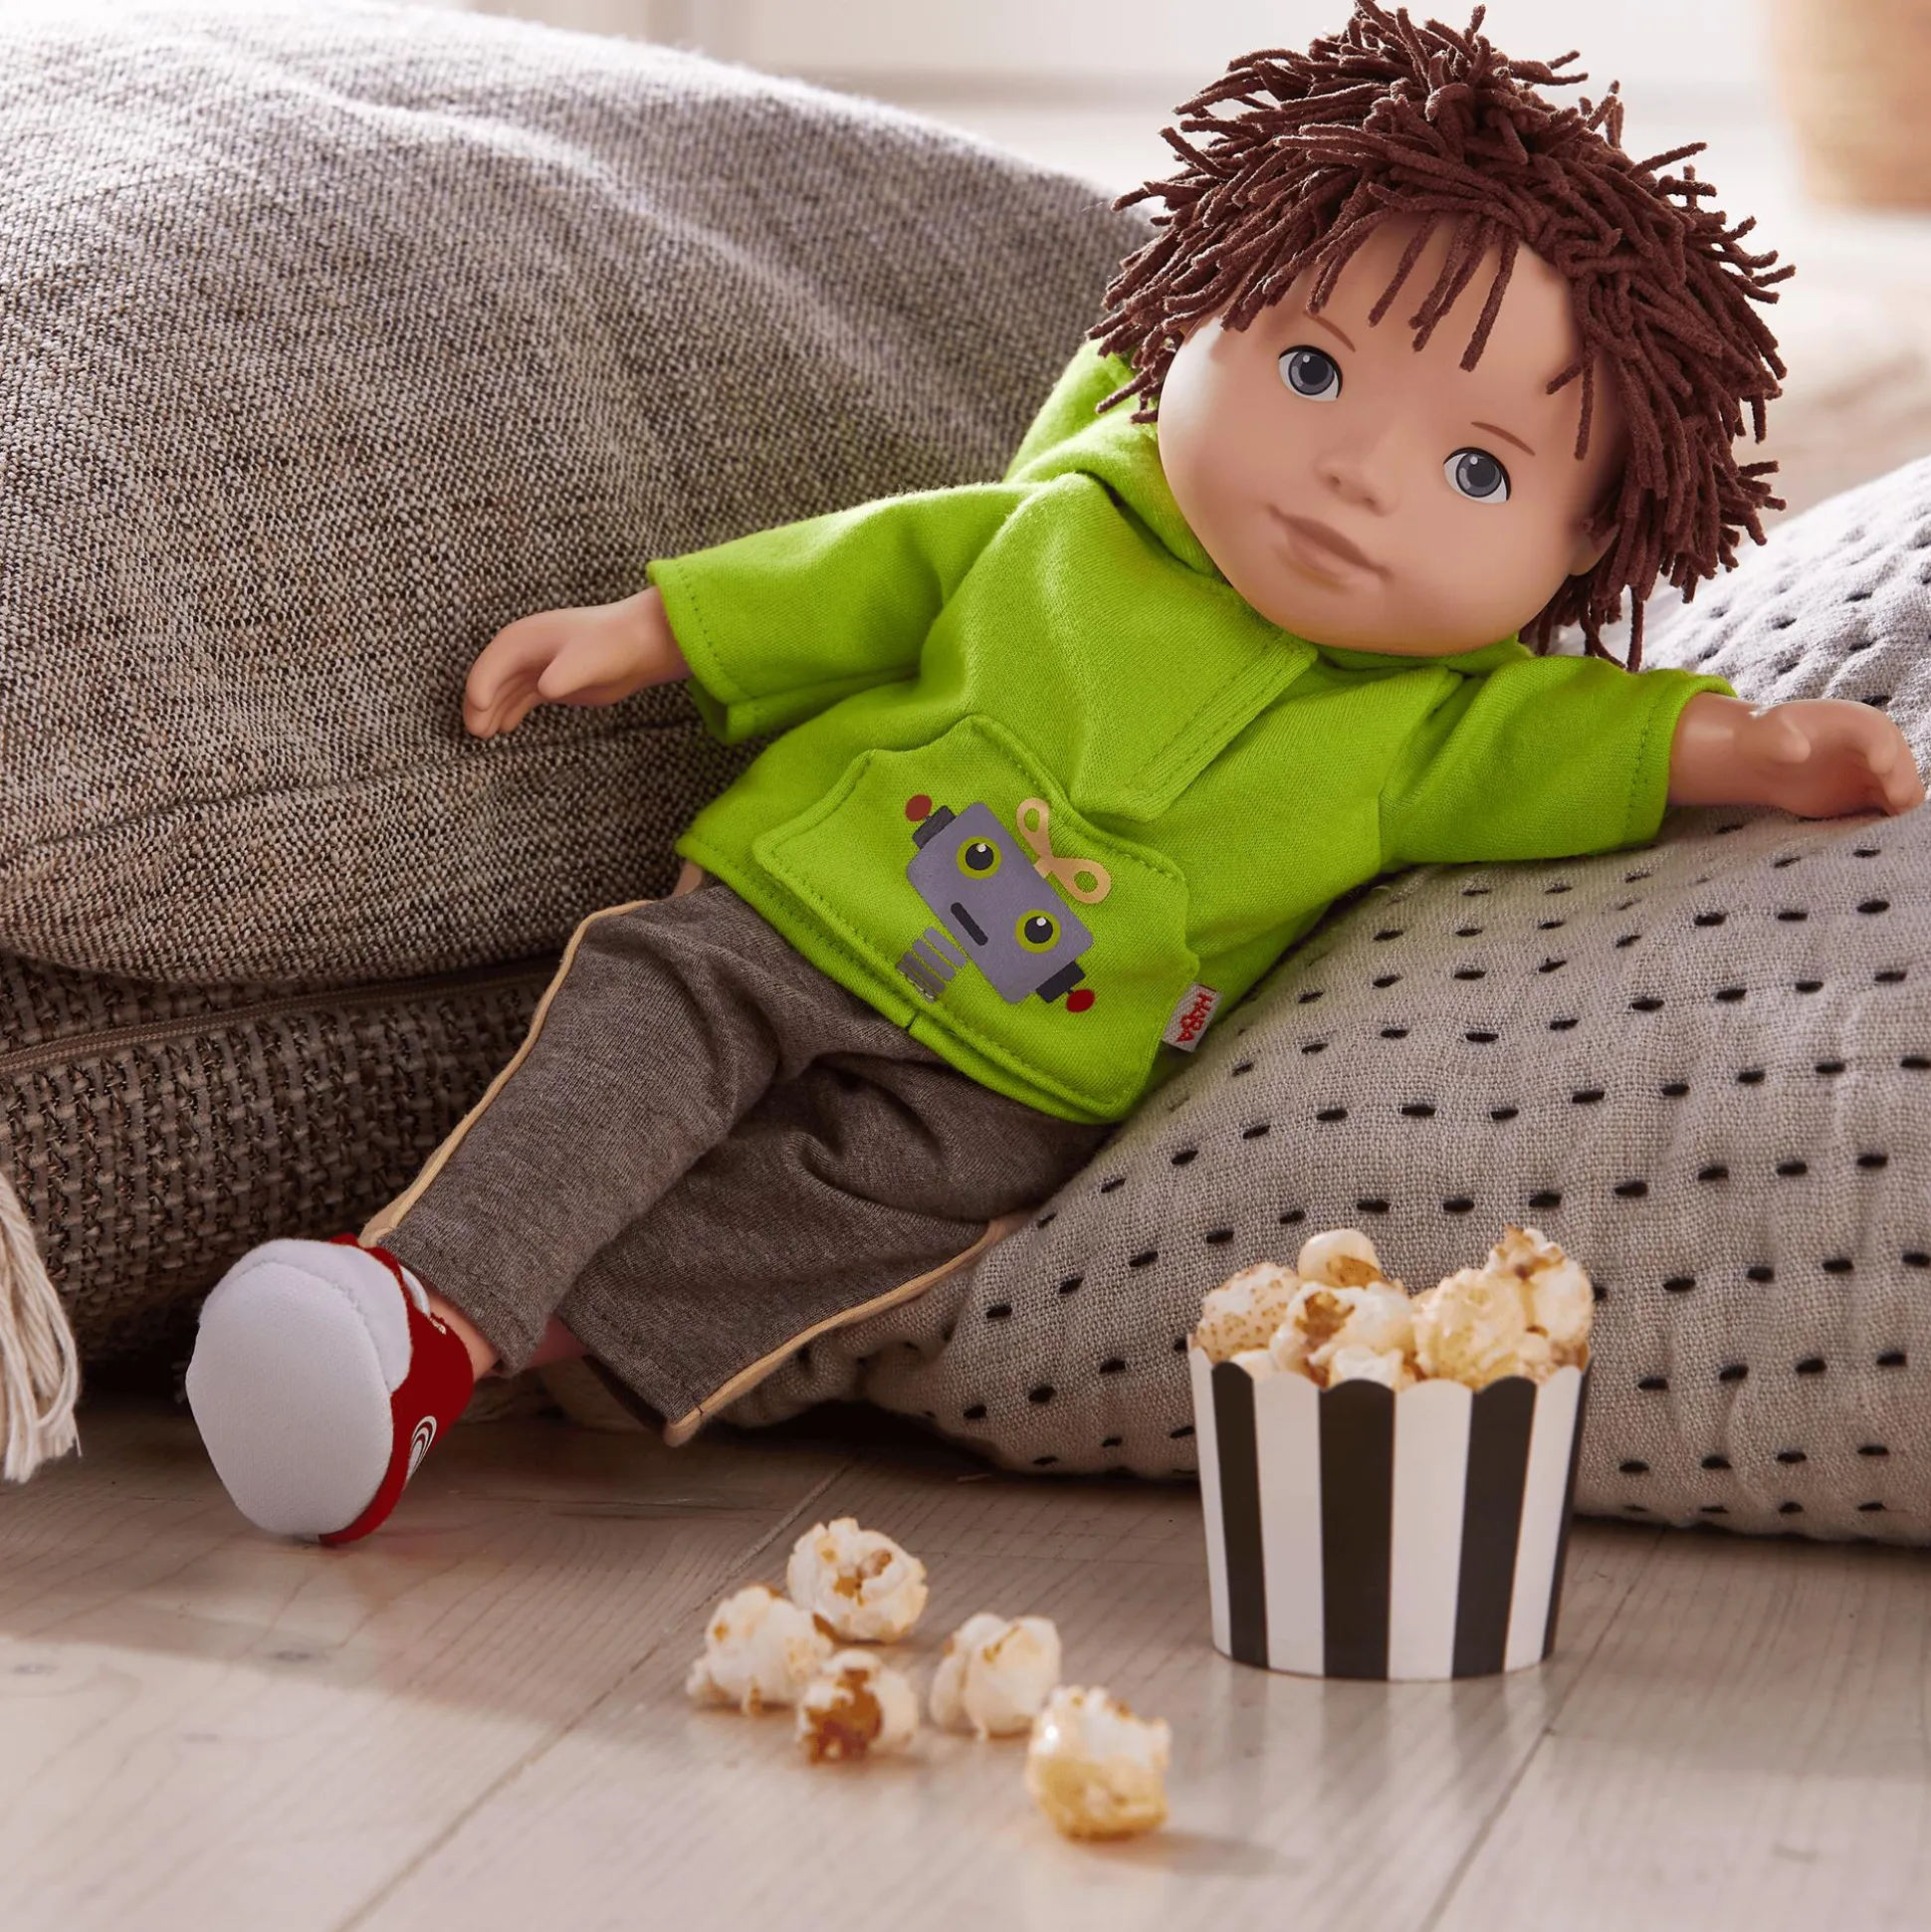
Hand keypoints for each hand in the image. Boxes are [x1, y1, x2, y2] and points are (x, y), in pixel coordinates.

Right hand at [463, 587, 687, 737]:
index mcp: (523, 639)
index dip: (480, 688)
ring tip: (486, 736)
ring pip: (503, 691)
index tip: (480, 711)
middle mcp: (523, 651)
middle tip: (477, 734)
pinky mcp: (549, 682)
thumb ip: (564, 674)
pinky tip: (506, 728)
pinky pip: (520, 697)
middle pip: (490, 680)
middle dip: (480, 705)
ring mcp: (535, 667)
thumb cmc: (611, 647)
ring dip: (493, 711)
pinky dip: (511, 711)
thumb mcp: (587, 659)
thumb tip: (544, 689)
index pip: (490, 666)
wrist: (638, 646)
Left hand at [1668, 695, 1924, 818]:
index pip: (1877, 731)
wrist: (1770, 761)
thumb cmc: (1770, 740)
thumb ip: (1782, 740)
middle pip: (1899, 760)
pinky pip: (1892, 807)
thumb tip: (1797, 750)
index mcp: (1854, 721)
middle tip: (1896, 799)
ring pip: (1902, 785)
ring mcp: (1876, 771)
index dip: (1883, 747)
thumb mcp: (1770, 734)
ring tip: (1897, 817)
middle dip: (1900, 778)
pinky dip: (1893, 817)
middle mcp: (1874, 744)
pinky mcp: (1872, 795)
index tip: (1881, 766)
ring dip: (1903, 801)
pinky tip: (1890, 831)